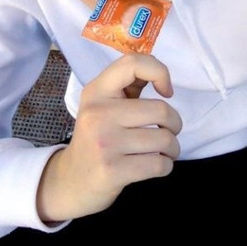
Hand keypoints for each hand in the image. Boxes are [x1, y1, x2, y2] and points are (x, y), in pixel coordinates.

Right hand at [37, 54, 181, 221]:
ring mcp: (105, 143)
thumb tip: (161, 75)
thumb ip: (129, 87)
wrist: (71, 181)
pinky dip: (166, 165)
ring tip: (163, 151)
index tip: (166, 91)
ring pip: (164, 140)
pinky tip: (157, 165)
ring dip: (173, 148)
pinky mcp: (113, 171)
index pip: (132, 64)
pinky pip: (160, 164)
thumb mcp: (104, 106)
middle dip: (175, 124)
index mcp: (96, 91)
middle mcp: (98, 113)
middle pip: (161, 110)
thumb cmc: (97, 138)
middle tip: (168, 131)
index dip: (159, 72)